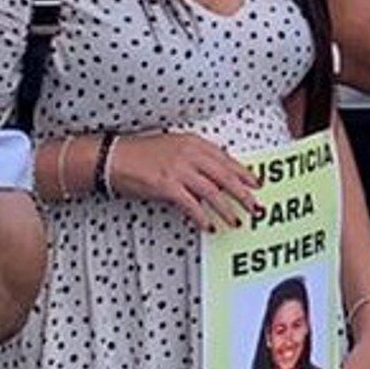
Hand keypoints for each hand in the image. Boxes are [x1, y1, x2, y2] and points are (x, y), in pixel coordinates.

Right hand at [105, 133, 257, 230]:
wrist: (112, 157)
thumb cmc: (139, 153)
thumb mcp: (171, 147)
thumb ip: (194, 159)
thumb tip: (213, 177)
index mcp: (192, 143)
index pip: (226, 159)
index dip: (243, 173)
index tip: (256, 184)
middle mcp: (189, 154)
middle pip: (225, 176)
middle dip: (243, 194)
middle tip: (255, 207)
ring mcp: (178, 169)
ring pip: (213, 192)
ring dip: (227, 209)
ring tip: (236, 220)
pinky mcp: (166, 185)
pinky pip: (191, 205)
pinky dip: (202, 217)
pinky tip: (209, 225)